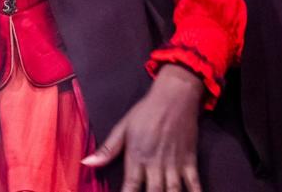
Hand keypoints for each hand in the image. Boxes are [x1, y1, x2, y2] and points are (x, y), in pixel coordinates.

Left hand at [81, 64, 205, 190]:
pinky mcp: (190, 161)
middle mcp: (155, 164)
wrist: (174, 97)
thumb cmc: (145, 112)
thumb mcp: (122, 128)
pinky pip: (194, 184)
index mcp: (136, 157)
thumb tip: (86, 163)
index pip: (130, 187)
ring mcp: (174, 164)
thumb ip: (107, 149)